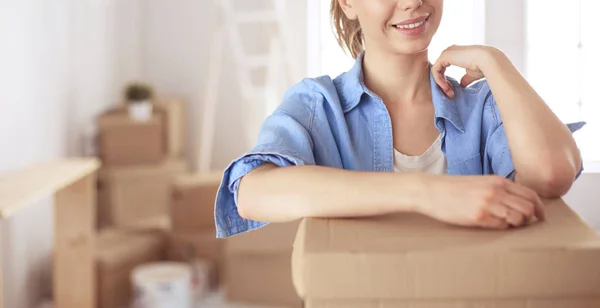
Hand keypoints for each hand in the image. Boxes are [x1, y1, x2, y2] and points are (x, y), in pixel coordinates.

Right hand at [419, 175, 544, 228]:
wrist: (430, 190)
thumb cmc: (452, 188)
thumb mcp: (479, 182)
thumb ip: (498, 190)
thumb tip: (517, 204)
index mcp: (497, 181)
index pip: (530, 195)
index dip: (539, 208)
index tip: (540, 217)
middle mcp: (496, 191)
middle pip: (528, 209)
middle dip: (529, 219)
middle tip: (522, 225)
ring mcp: (488, 204)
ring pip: (518, 218)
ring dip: (515, 225)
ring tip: (503, 224)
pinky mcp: (478, 216)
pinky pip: (501, 226)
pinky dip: (501, 228)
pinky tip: (491, 225)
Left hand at [431, 45, 497, 98]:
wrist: (487, 60)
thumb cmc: (482, 66)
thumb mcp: (471, 74)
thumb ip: (464, 78)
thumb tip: (462, 85)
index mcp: (455, 54)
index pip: (443, 68)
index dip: (445, 81)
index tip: (452, 91)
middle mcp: (449, 51)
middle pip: (438, 70)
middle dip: (442, 83)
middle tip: (450, 94)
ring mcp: (446, 53)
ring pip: (436, 71)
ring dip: (441, 83)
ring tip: (449, 92)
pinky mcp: (444, 56)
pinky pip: (435, 70)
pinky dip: (439, 80)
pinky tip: (446, 87)